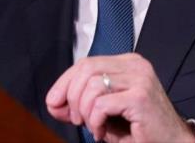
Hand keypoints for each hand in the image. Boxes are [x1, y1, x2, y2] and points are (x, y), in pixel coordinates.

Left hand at [45, 53, 194, 142]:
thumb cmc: (140, 130)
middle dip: (71, 96)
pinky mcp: (140, 96)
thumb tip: (54, 102)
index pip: (86, 62)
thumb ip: (81, 104)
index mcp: (127, 63)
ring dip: (85, 112)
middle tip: (77, 120)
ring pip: (92, 85)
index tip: (55, 103)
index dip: (64, 83)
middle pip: (86, 68)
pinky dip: (95, 120)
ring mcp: (139, 78)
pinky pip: (102, 104)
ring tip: (94, 128)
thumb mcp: (105, 114)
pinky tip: (102, 132)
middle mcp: (135, 65)